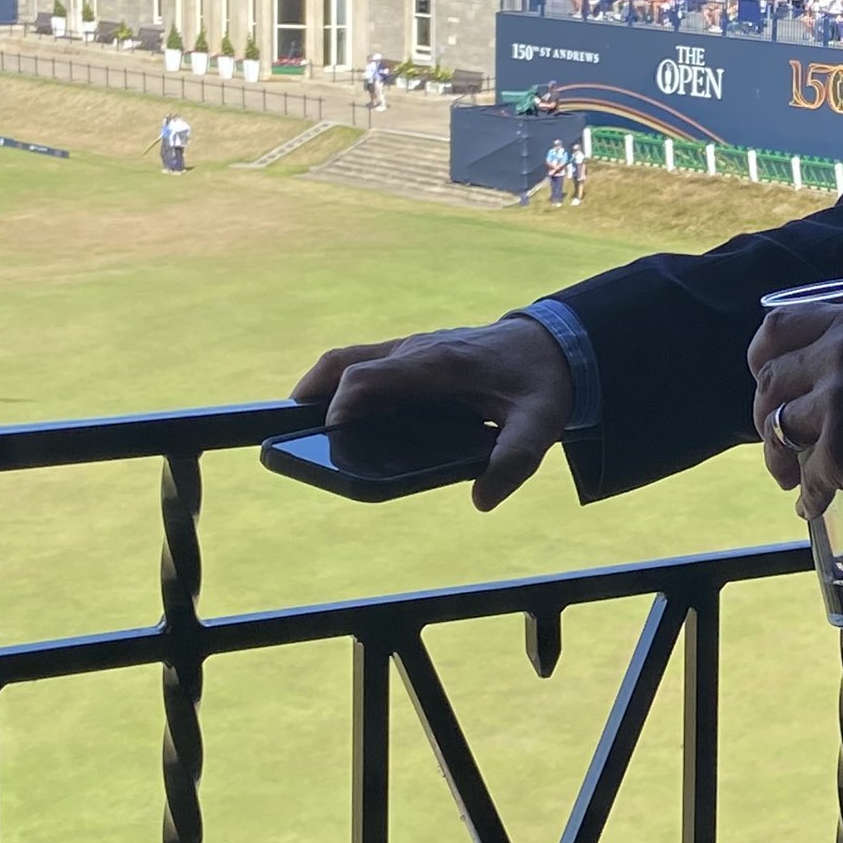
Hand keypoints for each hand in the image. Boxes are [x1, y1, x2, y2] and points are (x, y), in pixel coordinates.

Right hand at [291, 316, 573, 513]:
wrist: (555, 343)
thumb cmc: (541, 384)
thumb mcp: (541, 425)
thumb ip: (515, 461)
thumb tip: (482, 499)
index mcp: (439, 364)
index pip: (372, 377)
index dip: (343, 404)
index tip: (328, 435)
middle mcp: (417, 350)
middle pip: (345, 362)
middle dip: (312, 394)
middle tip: (287, 433)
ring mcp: (411, 348)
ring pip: (349, 359)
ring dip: (320, 388)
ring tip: (299, 429)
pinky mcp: (411, 354)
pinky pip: (364, 364)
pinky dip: (340, 386)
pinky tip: (338, 421)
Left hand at [748, 301, 842, 518]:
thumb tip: (816, 381)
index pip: (778, 326)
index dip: (761, 356)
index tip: (763, 378)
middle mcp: (839, 355)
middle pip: (770, 382)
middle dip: (765, 415)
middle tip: (776, 438)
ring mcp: (838, 404)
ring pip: (779, 430)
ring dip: (779, 459)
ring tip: (792, 476)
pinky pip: (809, 478)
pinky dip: (810, 496)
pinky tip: (816, 504)